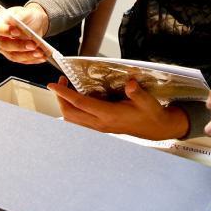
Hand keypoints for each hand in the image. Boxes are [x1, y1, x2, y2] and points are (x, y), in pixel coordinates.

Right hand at [0, 3, 49, 64]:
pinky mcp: (13, 56)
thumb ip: (21, 15)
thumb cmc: (27, 16)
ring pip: (13, 56)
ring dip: (27, 55)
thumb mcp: (25, 11)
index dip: (5, 31)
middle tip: (33, 45)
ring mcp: (5, 49)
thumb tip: (17, 20)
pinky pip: (22, 60)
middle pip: (4, 45)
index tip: (17, 31)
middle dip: (20, 46)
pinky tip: (41, 57)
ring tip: (40, 53)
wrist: (33, 23)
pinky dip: (32, 59)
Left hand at [49, 77, 189, 139]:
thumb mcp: (147, 101)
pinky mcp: (101, 126)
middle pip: (70, 113)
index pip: (80, 104)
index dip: (64, 94)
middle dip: (61, 98)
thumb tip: (130, 83)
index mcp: (109, 115)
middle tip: (61, 82)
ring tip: (68, 88)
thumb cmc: (151, 114)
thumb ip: (137, 93)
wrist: (157, 128)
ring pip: (73, 119)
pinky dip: (74, 108)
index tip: (53, 84)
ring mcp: (99, 127)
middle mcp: (100, 123)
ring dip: (66, 104)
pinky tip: (81, 96)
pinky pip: (80, 119)